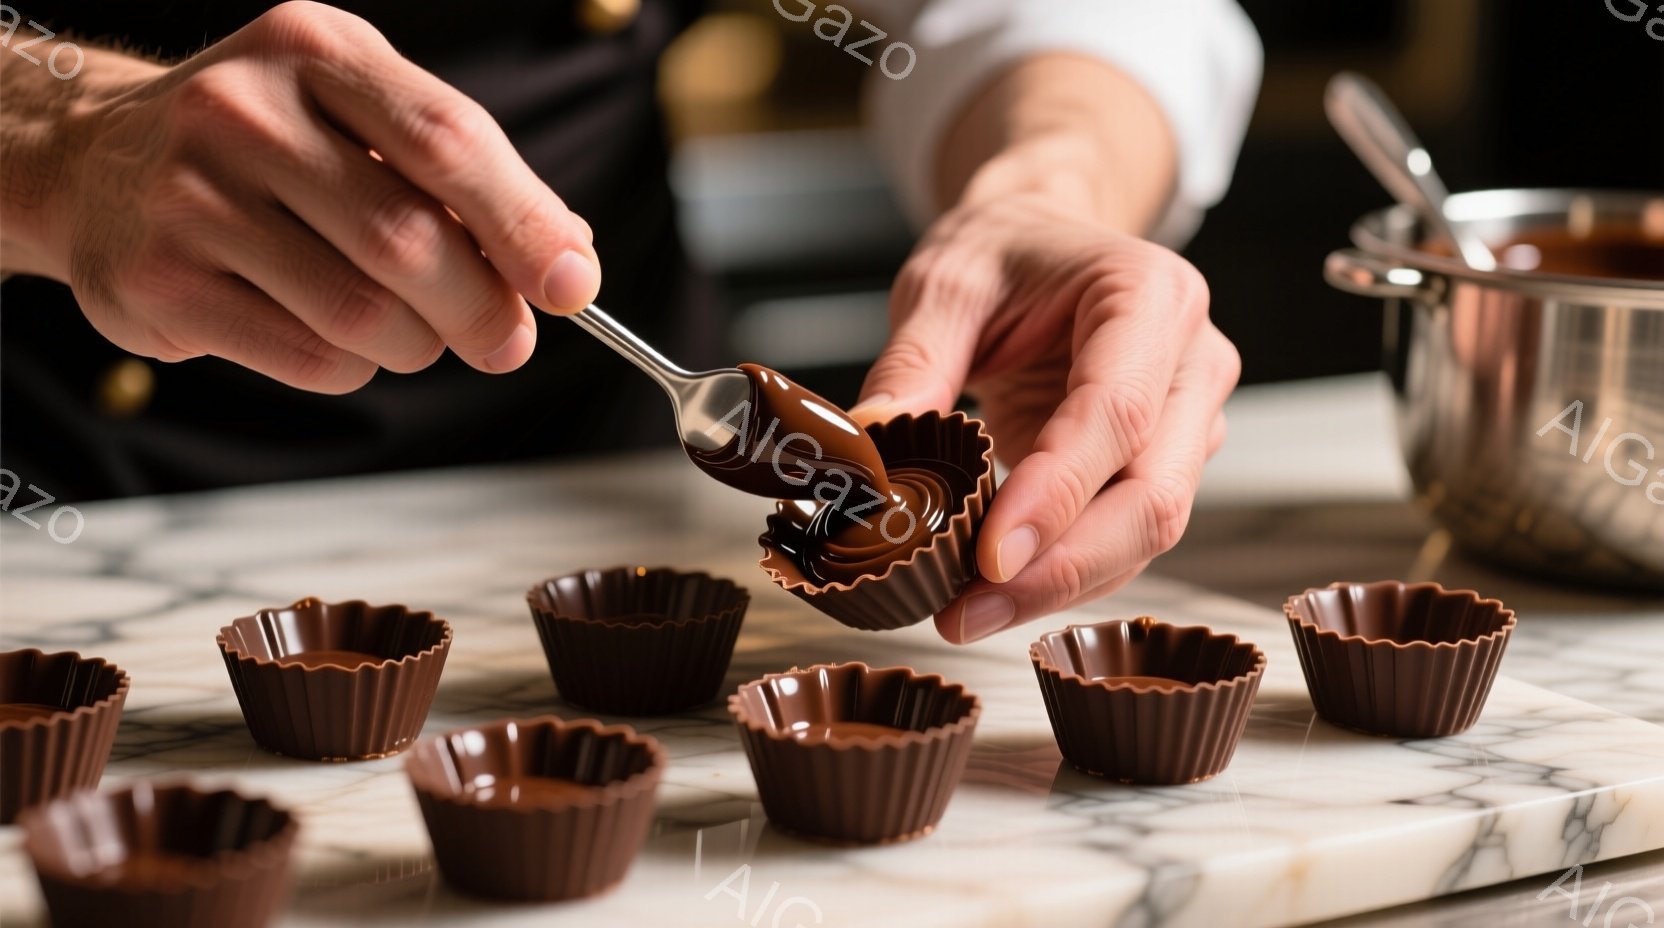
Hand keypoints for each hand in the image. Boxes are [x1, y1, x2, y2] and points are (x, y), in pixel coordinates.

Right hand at [39, 2, 598, 390]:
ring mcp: (189, 197)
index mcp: (315, 49)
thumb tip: (569, 257)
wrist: (96, 159)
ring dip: (418, 344)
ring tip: (412, 331)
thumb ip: (465, 177)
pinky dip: (355, 367)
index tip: (574, 286)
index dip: (525, 224)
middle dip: (482, 309)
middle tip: (506, 339)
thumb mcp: (361, 114)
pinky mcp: (157, 282)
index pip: (447, 140)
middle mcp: (243, 110)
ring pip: (363, 315)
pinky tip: (340, 339)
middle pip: (408, 242)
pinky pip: (310, 357)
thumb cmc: (268, 143)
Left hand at [853, 194, 1238, 642]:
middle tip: (965, 612)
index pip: (1116, 413)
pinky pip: (1123, 538)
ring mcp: (1190, 421)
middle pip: (1153, 494)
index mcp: (1150, 296)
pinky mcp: (1166, 465)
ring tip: (963, 613)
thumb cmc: (1005, 253)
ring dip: (1058, 586)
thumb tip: (871, 444)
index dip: (1057, 494)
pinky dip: (1060, 574)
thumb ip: (913, 362)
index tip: (990, 558)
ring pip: (1145, 532)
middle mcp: (1191, 362)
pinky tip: (992, 594)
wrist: (1044, 243)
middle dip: (1060, 569)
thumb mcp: (944, 283)